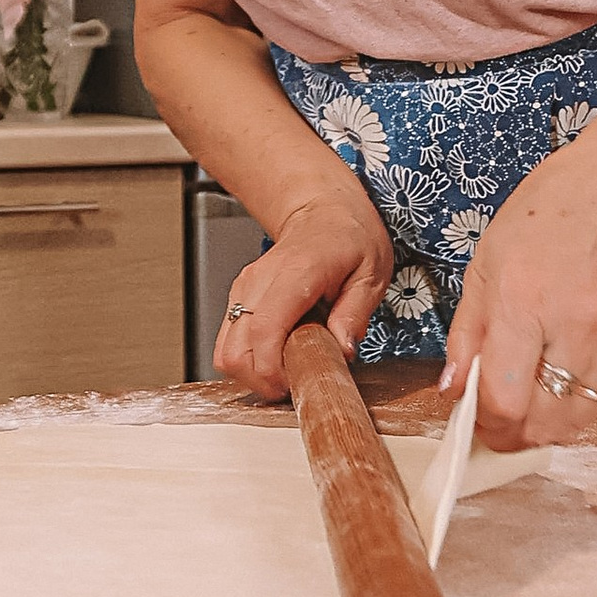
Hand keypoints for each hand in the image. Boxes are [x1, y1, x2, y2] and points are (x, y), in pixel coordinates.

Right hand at [213, 182, 392, 401]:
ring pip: (225, 351)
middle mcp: (259, 280)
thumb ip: (356, 313)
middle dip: (261, 380)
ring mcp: (244, 289)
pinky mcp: (238, 298)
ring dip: (252, 374)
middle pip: (235, 349)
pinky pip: (228, 342)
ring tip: (287, 372)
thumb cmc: (348, 237)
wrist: (322, 211)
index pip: (264, 329)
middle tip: (295, 384)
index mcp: (295, 272)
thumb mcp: (371, 271)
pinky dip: (247, 360)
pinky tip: (276, 357)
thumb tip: (343, 349)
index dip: (272, 369)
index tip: (295, 384)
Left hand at [442, 140, 596, 447]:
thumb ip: (467, 334)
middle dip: (512, 434)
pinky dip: (578, 396)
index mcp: (524, 299)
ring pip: (574, 420)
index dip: (484, 424)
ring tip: (531, 392)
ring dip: (546, 420)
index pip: (504, 399)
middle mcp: (575, 325)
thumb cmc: (551, 218)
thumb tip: (454, 388)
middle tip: (498, 420)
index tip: (475, 423)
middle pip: (542, 422)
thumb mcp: (486, 263)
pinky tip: (566, 363)